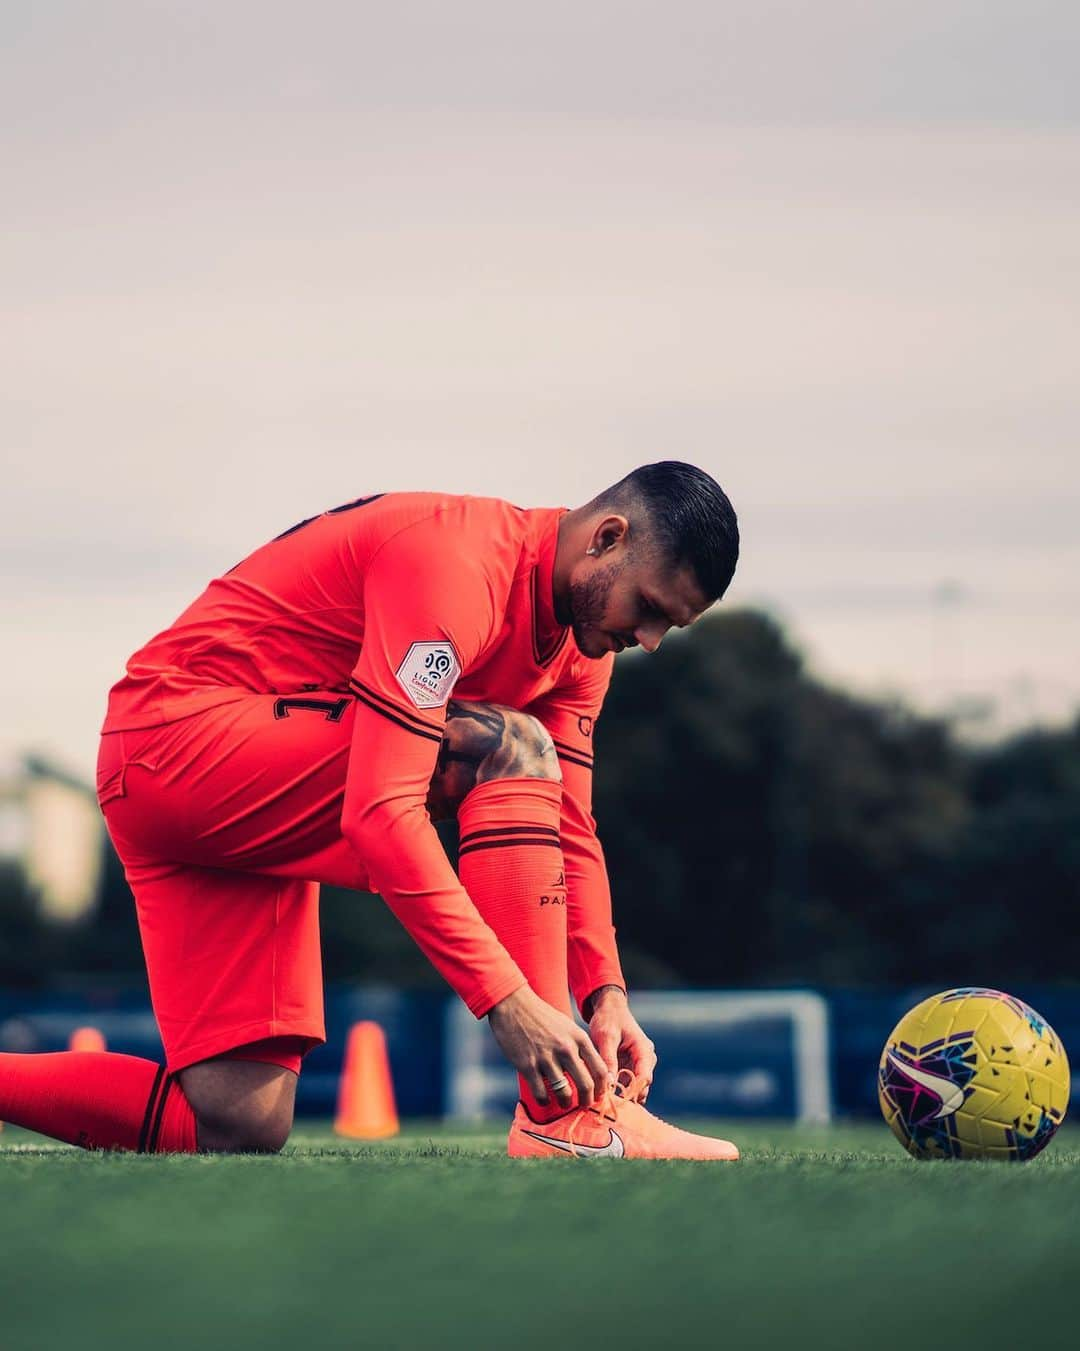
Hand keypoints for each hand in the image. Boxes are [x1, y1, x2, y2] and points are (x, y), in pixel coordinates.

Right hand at [488, 985, 611, 1109]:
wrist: (514, 1005)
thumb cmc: (542, 1017)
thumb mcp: (568, 1027)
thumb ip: (580, 1046)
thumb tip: (590, 1071)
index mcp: (579, 1038)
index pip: (600, 1070)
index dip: (602, 1088)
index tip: (598, 1095)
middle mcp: (566, 1049)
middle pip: (586, 1085)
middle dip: (587, 1100)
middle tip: (583, 1105)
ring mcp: (546, 1058)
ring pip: (564, 1093)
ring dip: (565, 1103)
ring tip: (563, 1103)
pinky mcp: (528, 1065)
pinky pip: (541, 1093)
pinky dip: (544, 1101)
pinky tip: (544, 1098)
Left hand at [586, 986, 656, 1102]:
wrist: (609, 1009)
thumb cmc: (608, 1019)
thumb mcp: (606, 1037)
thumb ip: (608, 1059)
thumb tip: (610, 1084)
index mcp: (644, 1050)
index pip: (644, 1077)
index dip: (633, 1091)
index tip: (618, 1102)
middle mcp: (646, 1059)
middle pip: (641, 1085)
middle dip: (628, 1097)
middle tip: (611, 1108)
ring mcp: (639, 1063)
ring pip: (635, 1086)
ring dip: (623, 1095)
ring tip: (607, 1105)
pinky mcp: (630, 1066)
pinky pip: (627, 1082)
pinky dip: (619, 1089)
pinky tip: (606, 1097)